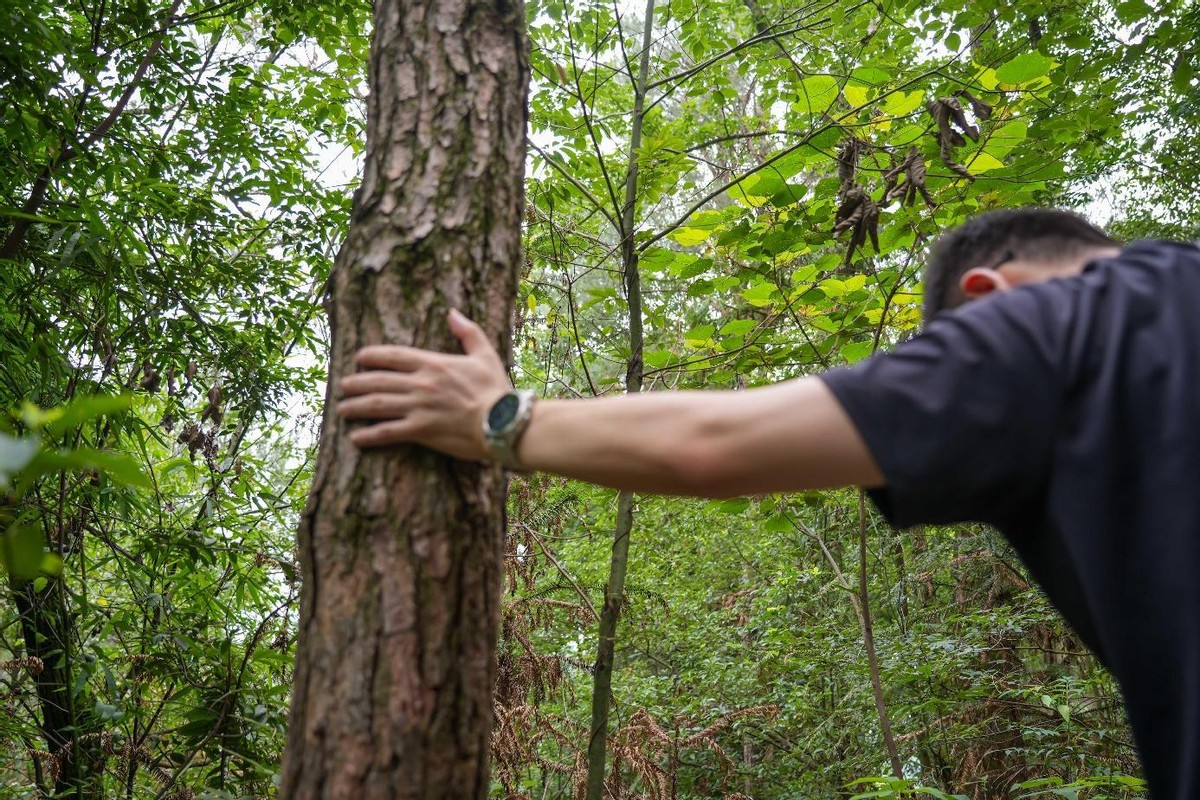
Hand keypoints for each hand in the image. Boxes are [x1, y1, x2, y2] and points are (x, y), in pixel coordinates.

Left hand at [336, 309, 511, 460]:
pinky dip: (369, 435)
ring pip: (377, 405)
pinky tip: (355, 438)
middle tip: (342, 386)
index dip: (372, 356)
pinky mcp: (421, 431)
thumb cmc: (496, 390)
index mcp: (434, 363)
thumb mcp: (485, 354)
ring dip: (356, 406)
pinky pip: (388, 432)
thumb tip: (452, 312)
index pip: (394, 356)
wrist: (504, 422)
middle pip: (378, 380)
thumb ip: (467, 332)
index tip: (359, 358)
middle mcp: (421, 384)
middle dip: (356, 383)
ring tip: (341, 408)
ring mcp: (419, 407)